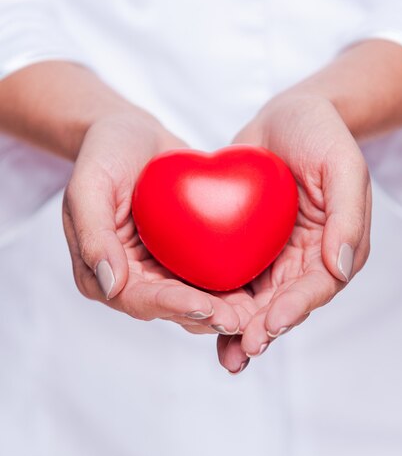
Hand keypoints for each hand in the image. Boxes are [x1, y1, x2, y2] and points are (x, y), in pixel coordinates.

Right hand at [63, 110, 245, 333]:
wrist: (133, 135)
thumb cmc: (105, 152)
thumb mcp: (90, 184)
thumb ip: (94, 234)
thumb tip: (110, 285)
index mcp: (99, 271)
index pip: (136, 298)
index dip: (170, 305)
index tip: (202, 305)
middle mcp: (131, 278)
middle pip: (168, 307)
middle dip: (203, 316)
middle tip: (237, 320)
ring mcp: (159, 269)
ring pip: (192, 300)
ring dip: (220, 311)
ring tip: (251, 315)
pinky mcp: (183, 256)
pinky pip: (207, 275)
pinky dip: (229, 286)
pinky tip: (258, 291)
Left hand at [218, 93, 370, 372]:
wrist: (284, 118)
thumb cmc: (319, 134)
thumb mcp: (342, 165)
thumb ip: (347, 215)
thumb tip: (340, 267)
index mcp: (333, 248)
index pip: (316, 286)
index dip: (296, 308)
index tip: (272, 324)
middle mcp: (304, 260)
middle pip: (285, 304)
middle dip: (266, 329)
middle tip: (244, 348)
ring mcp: (273, 257)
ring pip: (258, 302)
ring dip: (243, 330)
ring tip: (227, 355)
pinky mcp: (245, 249)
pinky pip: (232, 280)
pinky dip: (219, 302)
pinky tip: (199, 321)